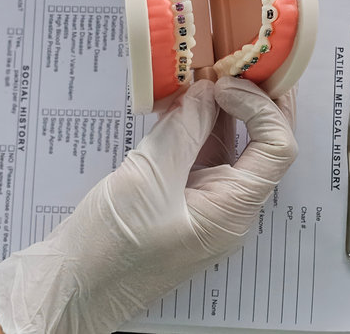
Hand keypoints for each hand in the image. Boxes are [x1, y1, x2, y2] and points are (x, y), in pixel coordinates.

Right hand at [0, 77, 296, 333]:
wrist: (72, 289)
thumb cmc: (109, 249)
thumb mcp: (148, 179)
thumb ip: (184, 129)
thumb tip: (207, 90)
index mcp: (234, 209)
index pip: (277, 145)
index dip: (261, 106)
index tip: (223, 82)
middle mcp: (230, 206)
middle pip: (261, 142)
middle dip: (250, 99)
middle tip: (229, 59)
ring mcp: (207, 203)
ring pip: (230, 145)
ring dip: (218, 108)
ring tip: (197, 73)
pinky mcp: (182, 199)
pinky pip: (202, 155)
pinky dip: (194, 125)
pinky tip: (176, 103)